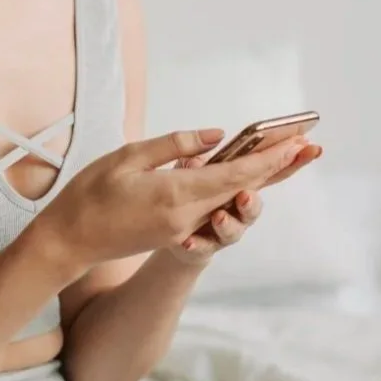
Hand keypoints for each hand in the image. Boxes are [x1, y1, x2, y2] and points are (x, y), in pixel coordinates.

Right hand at [37, 130, 312, 274]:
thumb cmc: (91, 194)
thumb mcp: (128, 157)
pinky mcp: (175, 231)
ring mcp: (183, 228)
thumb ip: (174, 146)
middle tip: (310, 145)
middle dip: (279, 166)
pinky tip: (250, 174)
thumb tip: (215, 138)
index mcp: (176, 196)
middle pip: (244, 189)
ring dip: (264, 177)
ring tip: (291, 156)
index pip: (235, 175)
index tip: (296, 141)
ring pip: (233, 198)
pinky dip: (238, 188)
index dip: (268, 157)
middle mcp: (187, 216)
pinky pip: (215, 205)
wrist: (70, 242)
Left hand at [167, 137, 322, 265]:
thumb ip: (197, 150)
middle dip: (252, 203)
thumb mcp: (185, 164)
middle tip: (245, 196)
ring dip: (227, 224)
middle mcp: (235, 207)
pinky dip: (197, 245)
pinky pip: (201, 248)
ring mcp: (221, 229)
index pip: (265, 169)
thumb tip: (217, 135)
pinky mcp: (202, 247)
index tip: (308, 147)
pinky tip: (189, 242)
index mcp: (235, 182)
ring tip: (216, 217)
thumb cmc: (184, 192)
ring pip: (232, 230)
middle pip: (252, 205)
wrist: (170, 233)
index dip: (288, 159)